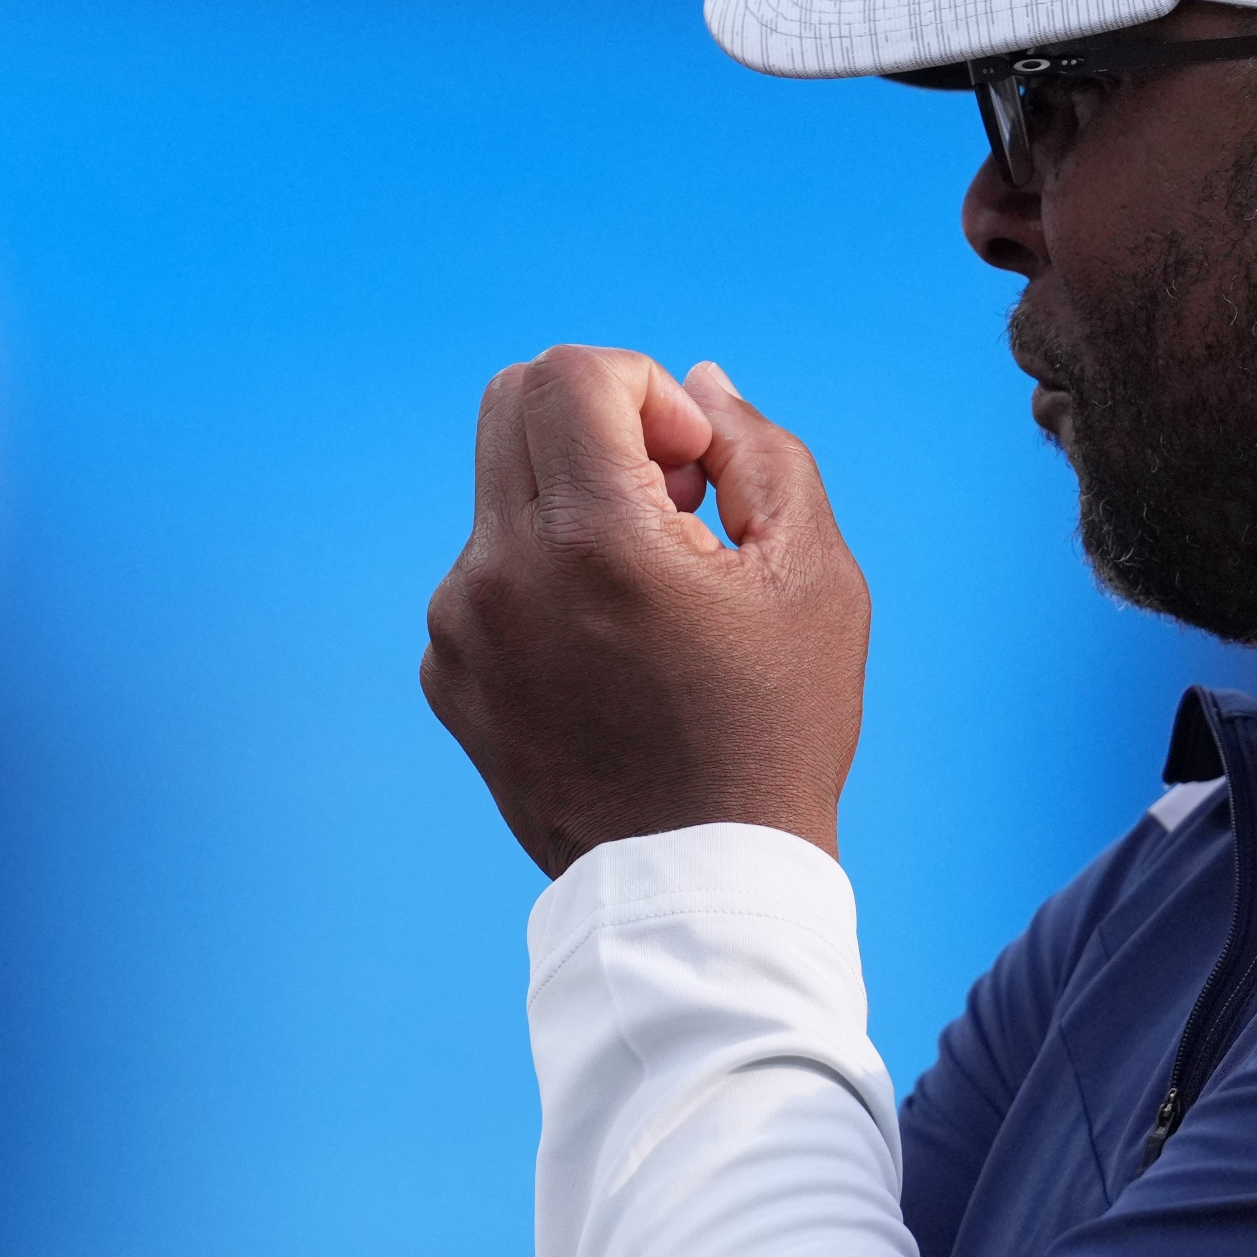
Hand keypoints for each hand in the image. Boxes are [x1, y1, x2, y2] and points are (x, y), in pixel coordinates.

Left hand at [421, 347, 868, 877]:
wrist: (698, 883)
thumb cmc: (773, 729)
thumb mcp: (811, 575)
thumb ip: (758, 449)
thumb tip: (695, 382)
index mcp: (592, 539)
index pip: (569, 373)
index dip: (643, 388)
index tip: (692, 465)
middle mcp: (500, 573)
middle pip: (511, 405)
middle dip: (600, 421)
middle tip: (672, 500)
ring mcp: (458, 629)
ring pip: (501, 493)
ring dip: (573, 506)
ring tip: (651, 594)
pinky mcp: (445, 675)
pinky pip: (483, 573)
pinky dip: (542, 577)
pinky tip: (608, 651)